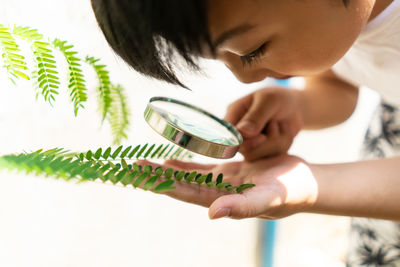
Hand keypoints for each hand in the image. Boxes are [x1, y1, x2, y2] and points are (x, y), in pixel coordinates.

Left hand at [137, 155, 317, 219]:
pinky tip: (170, 159)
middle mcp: (216, 192)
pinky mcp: (228, 172)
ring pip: (186, 175)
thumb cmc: (290, 192)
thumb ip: (242, 207)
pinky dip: (184, 164)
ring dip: (165, 170)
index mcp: (221, 199)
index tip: (138, 177)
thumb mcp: (269, 198)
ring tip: (143, 163)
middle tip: (130, 167)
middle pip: (179, 184)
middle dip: (155, 177)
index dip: (160, 185)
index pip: (183, 192)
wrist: (304, 183)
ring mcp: (221, 182)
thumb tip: (212, 214)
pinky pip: (201, 167)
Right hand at [225, 87, 302, 160]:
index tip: (262, 137)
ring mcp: (249, 145)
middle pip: (244, 150)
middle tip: (275, 125)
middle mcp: (238, 133)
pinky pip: (271, 158)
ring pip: (258, 156)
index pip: (228, 135)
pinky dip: (283, 145)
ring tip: (280, 125)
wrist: (295, 107)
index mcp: (233, 116)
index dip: (243, 142)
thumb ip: (255, 116)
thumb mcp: (269, 100)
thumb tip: (243, 132)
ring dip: (277, 142)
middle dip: (266, 142)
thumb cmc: (278, 98)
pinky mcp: (261, 153)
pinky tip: (283, 133)